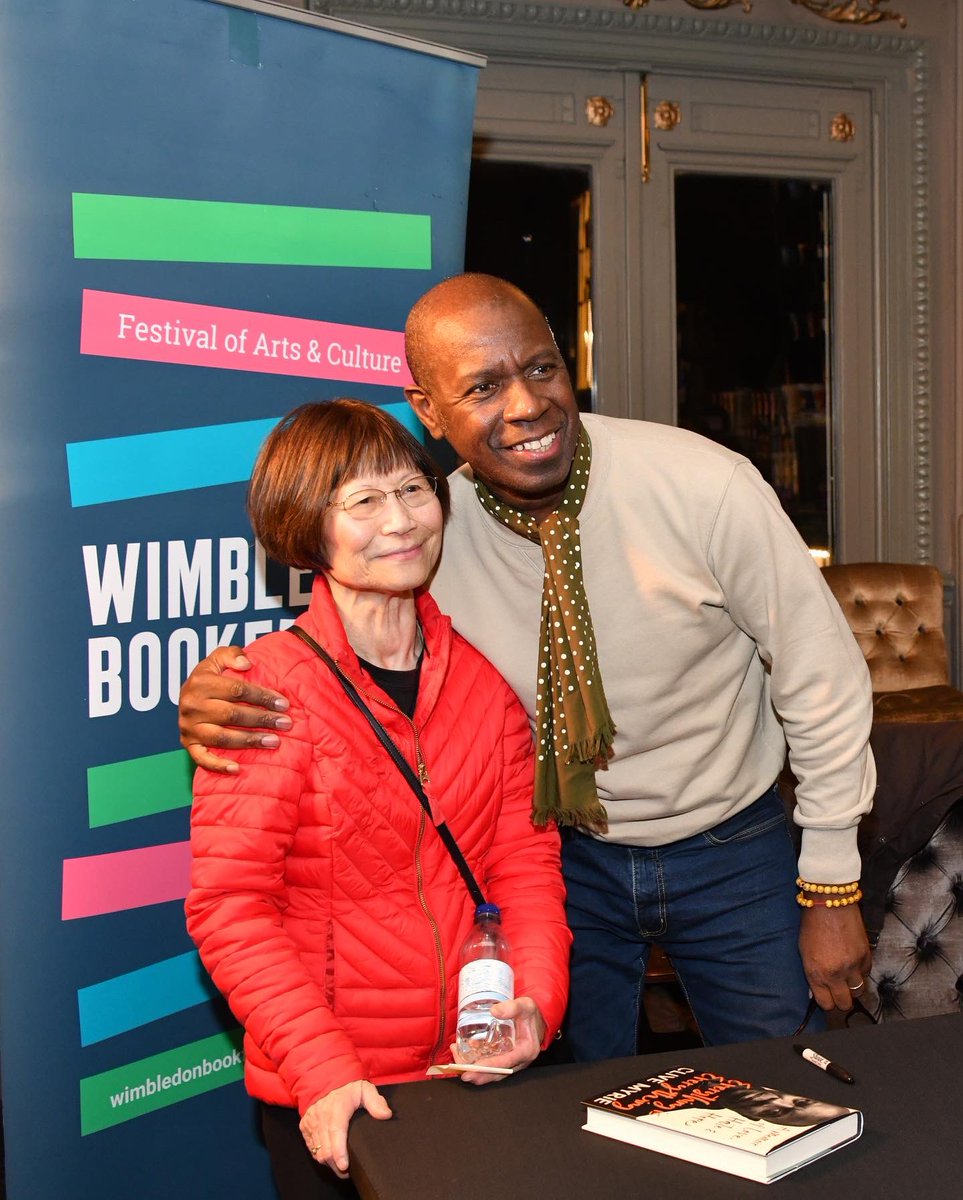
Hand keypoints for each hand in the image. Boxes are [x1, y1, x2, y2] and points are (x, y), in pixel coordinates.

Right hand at [178, 646, 291, 772]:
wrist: (186, 695)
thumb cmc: (210, 676)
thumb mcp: (218, 658)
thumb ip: (232, 655)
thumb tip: (246, 664)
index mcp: (200, 682)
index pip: (237, 690)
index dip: (262, 696)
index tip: (284, 704)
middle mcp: (192, 706)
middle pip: (233, 714)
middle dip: (262, 719)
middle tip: (286, 723)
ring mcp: (189, 727)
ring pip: (222, 737)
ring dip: (250, 741)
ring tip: (274, 741)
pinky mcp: (188, 744)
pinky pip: (202, 758)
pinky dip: (219, 765)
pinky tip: (237, 768)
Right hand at [299, 1080, 391, 1177]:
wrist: (328, 1081)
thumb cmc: (350, 1089)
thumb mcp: (366, 1089)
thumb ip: (376, 1102)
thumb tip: (386, 1115)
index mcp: (337, 1106)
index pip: (336, 1131)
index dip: (339, 1151)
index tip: (345, 1166)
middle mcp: (321, 1114)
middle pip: (325, 1148)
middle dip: (336, 1165)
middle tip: (348, 1172)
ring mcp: (311, 1121)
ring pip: (318, 1151)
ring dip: (329, 1162)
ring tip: (341, 1167)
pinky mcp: (305, 1126)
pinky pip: (311, 1147)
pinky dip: (320, 1155)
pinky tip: (331, 1157)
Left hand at [451, 996, 546, 1085]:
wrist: (535, 1019)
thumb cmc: (530, 1014)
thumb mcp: (525, 1006)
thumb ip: (511, 1007)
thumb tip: (494, 1011)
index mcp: (526, 1050)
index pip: (507, 1062)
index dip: (490, 1066)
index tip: (475, 1067)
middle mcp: (519, 1061)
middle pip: (498, 1073)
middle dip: (479, 1075)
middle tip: (462, 1072)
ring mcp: (512, 1062)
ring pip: (493, 1072)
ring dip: (476, 1071)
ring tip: (458, 1064)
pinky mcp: (505, 1060)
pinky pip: (492, 1066)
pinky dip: (478, 1065)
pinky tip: (465, 1056)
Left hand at [798, 904, 871, 1010]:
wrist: (830, 902)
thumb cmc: (812, 924)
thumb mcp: (803, 950)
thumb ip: (811, 973)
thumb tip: (815, 992)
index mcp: (816, 973)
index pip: (825, 1003)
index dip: (827, 1001)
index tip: (827, 996)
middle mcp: (835, 974)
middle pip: (845, 1003)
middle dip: (842, 998)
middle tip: (839, 989)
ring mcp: (852, 966)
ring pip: (859, 991)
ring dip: (853, 986)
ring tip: (847, 976)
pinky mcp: (866, 956)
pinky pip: (867, 973)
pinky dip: (861, 970)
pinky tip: (853, 960)